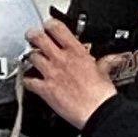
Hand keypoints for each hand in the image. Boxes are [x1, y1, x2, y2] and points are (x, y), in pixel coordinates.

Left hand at [24, 12, 118, 134]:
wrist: (97, 111)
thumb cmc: (101, 94)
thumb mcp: (104, 71)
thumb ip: (103, 62)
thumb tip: (111, 59)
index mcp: (76, 51)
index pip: (57, 28)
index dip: (49, 25)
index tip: (48, 27)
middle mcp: (61, 59)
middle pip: (38, 38)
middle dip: (32, 36)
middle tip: (32, 37)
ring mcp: (51, 74)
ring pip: (31, 57)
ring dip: (30, 58)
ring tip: (31, 59)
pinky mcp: (45, 90)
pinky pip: (28, 81)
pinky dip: (26, 81)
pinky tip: (29, 81)